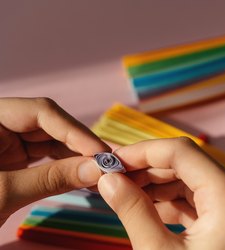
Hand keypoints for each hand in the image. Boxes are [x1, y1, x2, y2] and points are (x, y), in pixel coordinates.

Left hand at [0, 97, 109, 225]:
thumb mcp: (2, 194)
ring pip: (51, 141)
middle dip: (79, 145)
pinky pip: (45, 156)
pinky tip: (81, 175)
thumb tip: (98, 170)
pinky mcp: (12, 159)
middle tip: (107, 164)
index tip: (100, 153)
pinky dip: (64, 166)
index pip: (39, 112)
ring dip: (76, 156)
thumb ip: (52, 179)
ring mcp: (5, 141)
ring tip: (98, 172)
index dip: (74, 130)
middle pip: (49, 125)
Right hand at [98, 137, 224, 249]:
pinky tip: (148, 206)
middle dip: (148, 169)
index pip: (182, 153)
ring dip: (159, 184)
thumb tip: (107, 179)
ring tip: (126, 192)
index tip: (112, 161)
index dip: (142, 152)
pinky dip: (174, 201)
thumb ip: (133, 210)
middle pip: (189, 164)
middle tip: (114, 178)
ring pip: (194, 180)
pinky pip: (201, 200)